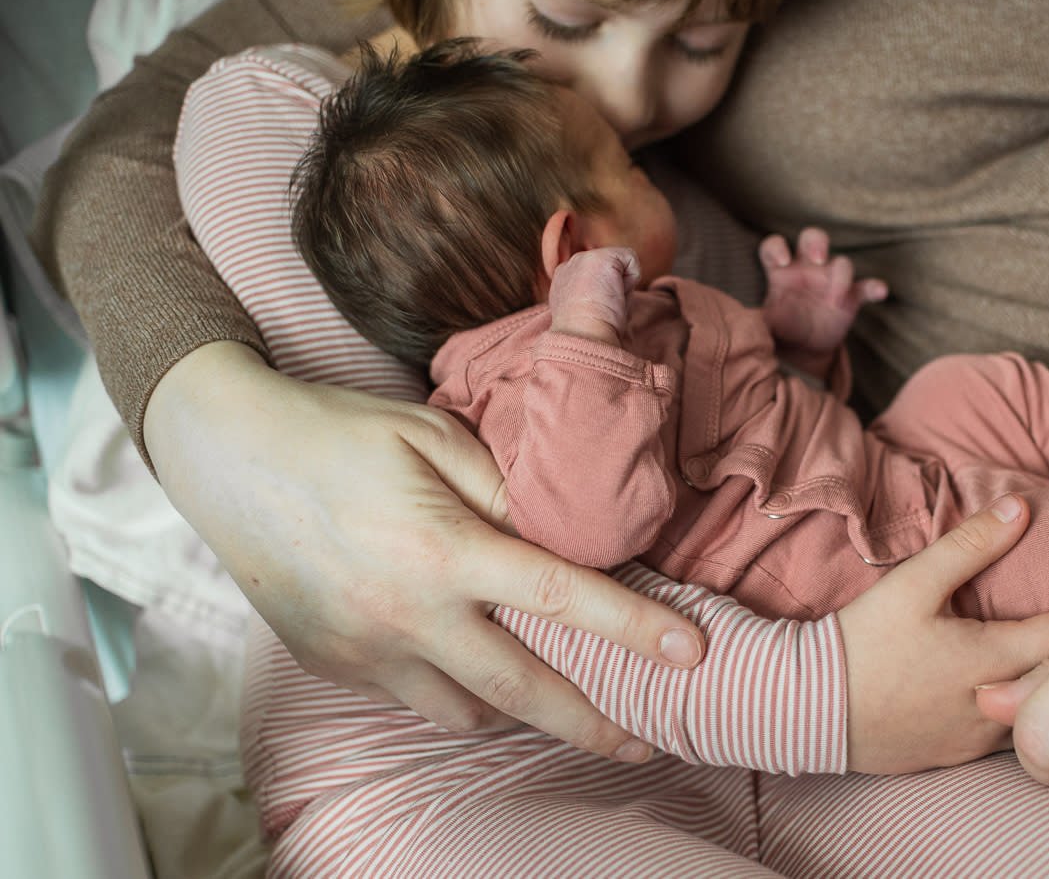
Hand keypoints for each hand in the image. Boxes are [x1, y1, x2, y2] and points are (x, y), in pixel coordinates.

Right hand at [145, 342, 706, 760]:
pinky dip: (457, 695)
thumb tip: (572, 535)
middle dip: (597, 726)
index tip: (692, 655)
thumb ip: (510, 491)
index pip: (562, 597)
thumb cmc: (342, 434)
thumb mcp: (438, 437)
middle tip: (649, 742)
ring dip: (521, 712)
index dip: (636, 628)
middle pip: (525, 692)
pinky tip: (475, 667)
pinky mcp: (336, 667)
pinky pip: (415, 702)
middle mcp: (406, 615)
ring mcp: (367, 652)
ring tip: (560, 698)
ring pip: (469, 714)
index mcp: (442, 549)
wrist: (228, 457)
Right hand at [549, 247, 641, 345]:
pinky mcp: (600, 256)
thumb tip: (617, 292)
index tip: (597, 314)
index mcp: (563, 281)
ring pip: (620, 265)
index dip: (607, 295)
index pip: (597, 278)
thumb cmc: (590, 335)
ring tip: (607, 304)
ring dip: (621, 287)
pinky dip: (632, 279)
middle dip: (614, 290)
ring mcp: (582, 258)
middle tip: (603, 310)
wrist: (583, 337)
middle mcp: (570, 265)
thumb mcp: (588, 312)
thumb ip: (597, 296)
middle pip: (610, 271)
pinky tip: (615, 295)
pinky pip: (631, 259)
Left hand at [760, 227, 887, 356]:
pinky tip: (880, 292)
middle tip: (816, 259)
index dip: (777, 248)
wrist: (801, 350)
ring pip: (843, 262)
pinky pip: (866, 287)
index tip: (780, 263)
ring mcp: (831, 281)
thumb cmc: (779, 328)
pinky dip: (875, 287)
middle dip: (816, 242)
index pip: (775, 245)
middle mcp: (807, 268)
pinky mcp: (851, 297)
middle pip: (813, 238)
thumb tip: (740, 323)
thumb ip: (753, 320)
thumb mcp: (763, 325)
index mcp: (781, 271)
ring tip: (835, 299)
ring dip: (842, 275)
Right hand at [838, 495, 1048, 773]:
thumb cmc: (858, 644)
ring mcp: (975, 739)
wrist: (804, 709)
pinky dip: (1027, 711)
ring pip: (1038, 714)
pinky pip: (1006, 734)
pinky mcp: (951, 755)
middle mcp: (995, 708)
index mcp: (992, 661)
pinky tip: (1026, 696)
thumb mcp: (912, 584)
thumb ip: (970, 545)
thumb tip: (1020, 508)